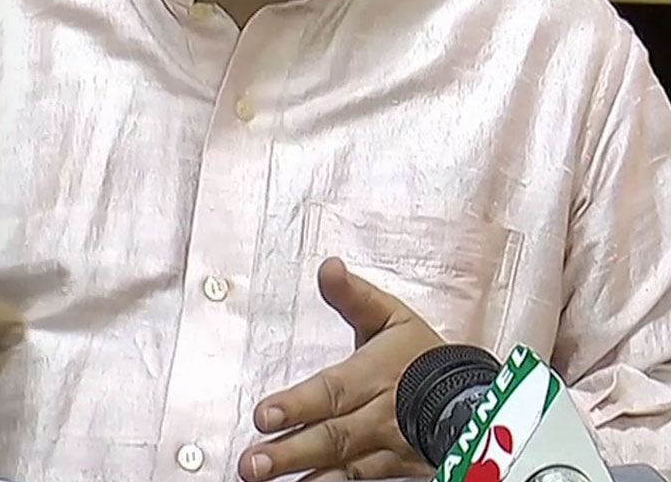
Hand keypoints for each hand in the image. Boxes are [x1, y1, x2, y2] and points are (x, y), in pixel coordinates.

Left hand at [241, 257, 444, 480]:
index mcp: (375, 375)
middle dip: (290, 452)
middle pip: (332, 437)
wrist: (477, 397)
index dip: (297, 404)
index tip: (264, 414)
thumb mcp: (391, 317)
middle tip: (251, 463)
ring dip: (304, 475)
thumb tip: (328, 268)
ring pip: (344, 466)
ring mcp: (388, 448)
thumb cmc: (425, 356)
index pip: (332, 392)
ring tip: (264, 481)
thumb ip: (353, 296)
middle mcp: (381, 416)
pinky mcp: (394, 469)